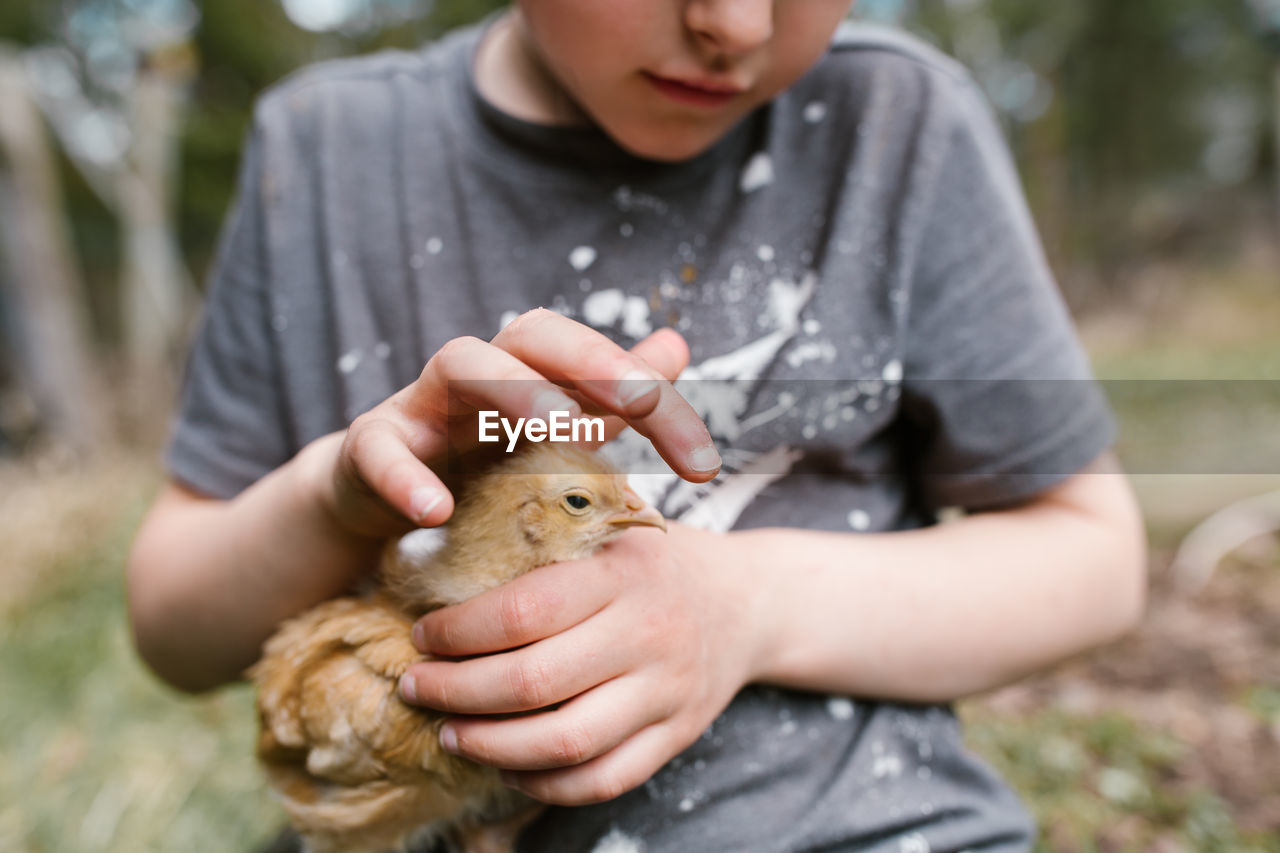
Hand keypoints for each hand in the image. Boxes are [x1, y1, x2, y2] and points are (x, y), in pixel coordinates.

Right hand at [322, 310, 720, 537]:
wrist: (381, 495)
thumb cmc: (479, 460)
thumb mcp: (552, 433)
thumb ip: (612, 397)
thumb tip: (676, 345)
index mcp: (529, 371)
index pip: (595, 357)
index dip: (651, 396)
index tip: (701, 460)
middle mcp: (481, 372)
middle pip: (532, 335)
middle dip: (592, 361)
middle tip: (642, 403)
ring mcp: (422, 403)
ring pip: (460, 361)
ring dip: (514, 389)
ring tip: (559, 427)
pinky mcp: (371, 446)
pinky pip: (380, 447)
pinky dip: (405, 476)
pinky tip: (438, 510)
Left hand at [398, 523, 762, 804]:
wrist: (749, 601)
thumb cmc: (657, 559)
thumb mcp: (614, 523)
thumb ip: (548, 529)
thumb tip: (442, 544)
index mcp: (623, 573)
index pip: (524, 612)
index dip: (460, 632)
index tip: (423, 635)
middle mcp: (648, 633)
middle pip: (534, 683)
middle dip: (457, 692)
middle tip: (417, 687)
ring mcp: (666, 691)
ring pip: (565, 742)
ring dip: (491, 746)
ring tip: (451, 732)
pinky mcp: (676, 736)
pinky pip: (603, 780)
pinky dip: (545, 785)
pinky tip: (507, 766)